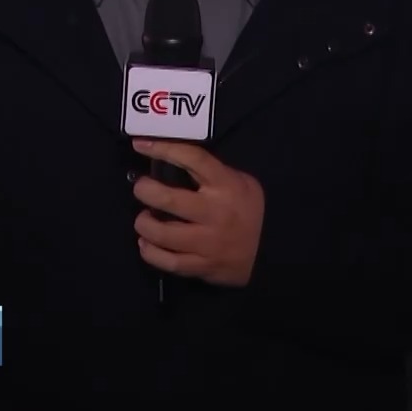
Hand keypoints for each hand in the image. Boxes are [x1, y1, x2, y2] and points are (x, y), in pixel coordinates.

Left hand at [131, 139, 264, 287]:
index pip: (192, 159)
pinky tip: (146, 244)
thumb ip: (211, 172)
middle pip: (168, 199)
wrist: (270, 251)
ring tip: (143, 220)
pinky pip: (168, 262)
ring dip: (143, 224)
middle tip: (141, 188)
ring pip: (162, 234)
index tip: (141, 145)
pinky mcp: (202, 266)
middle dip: (145, 190)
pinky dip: (150, 252)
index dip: (163, 149)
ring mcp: (208, 242)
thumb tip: (171, 160)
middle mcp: (215, 213)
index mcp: (226, 185)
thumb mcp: (240, 182)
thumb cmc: (249, 210)